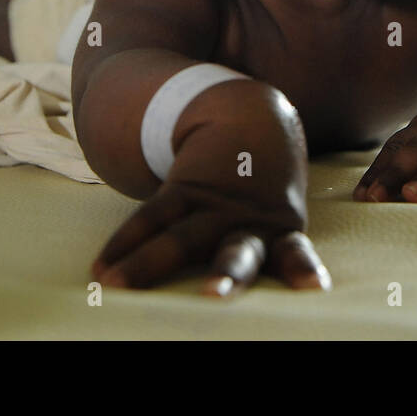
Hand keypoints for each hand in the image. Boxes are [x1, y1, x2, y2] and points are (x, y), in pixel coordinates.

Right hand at [91, 110, 330, 296]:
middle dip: (226, 273)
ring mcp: (212, 203)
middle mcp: (248, 219)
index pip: (293, 253)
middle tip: (214, 296)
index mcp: (282, 229)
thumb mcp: (286, 213)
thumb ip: (284, 252)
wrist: (251, 116)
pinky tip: (100, 268)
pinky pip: (149, 217)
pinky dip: (123, 244)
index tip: (315, 286)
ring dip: (145, 264)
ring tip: (115, 284)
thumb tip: (299, 298)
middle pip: (237, 250)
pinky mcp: (183, 189)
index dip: (303, 269)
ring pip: (178, 236)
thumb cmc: (268, 184)